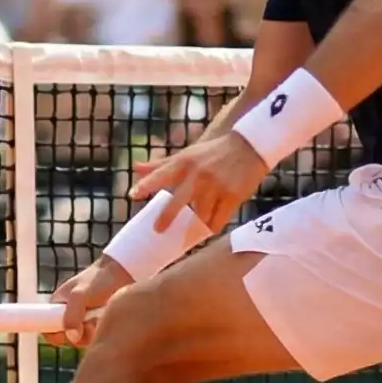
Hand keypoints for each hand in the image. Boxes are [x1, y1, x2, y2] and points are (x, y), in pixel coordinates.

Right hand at [51, 256, 133, 348]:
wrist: (123, 273)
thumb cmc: (98, 279)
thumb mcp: (80, 295)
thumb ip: (72, 315)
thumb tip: (72, 338)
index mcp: (57, 305)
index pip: (48, 329)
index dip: (57, 335)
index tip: (72, 333)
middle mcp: (68, 315)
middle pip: (67, 338)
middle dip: (79, 335)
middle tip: (90, 323)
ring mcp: (83, 321)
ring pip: (82, 339)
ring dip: (92, 333)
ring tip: (101, 317)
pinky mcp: (97, 324)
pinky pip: (95, 337)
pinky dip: (101, 331)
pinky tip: (108, 319)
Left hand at [128, 132, 265, 253]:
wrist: (249, 147)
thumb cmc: (213, 152)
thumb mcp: (187, 154)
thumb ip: (161, 164)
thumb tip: (136, 168)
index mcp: (184, 163)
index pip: (161, 174)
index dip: (146, 185)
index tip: (132, 195)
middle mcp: (198, 175)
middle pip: (178, 202)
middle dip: (167, 217)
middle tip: (158, 230)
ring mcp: (215, 187)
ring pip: (200, 216)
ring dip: (193, 227)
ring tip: (187, 235)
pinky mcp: (232, 196)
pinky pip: (218, 220)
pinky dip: (211, 228)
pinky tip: (207, 232)